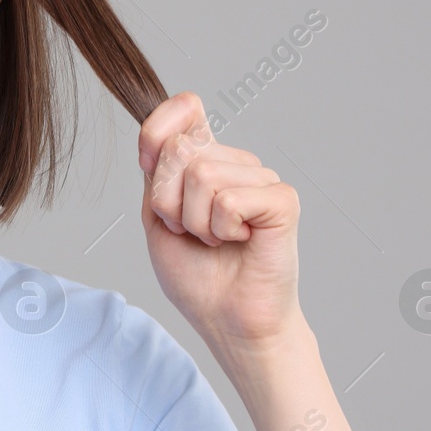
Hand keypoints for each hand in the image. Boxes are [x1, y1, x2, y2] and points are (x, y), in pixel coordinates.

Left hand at [138, 92, 302, 352]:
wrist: (226, 319)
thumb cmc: (196, 274)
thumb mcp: (157, 215)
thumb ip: (157, 169)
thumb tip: (170, 126)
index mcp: (205, 160)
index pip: (182, 110)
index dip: (158, 126)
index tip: (148, 161)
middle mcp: (235, 162)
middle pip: (180, 149)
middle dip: (169, 202)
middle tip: (190, 232)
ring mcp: (261, 179)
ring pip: (202, 174)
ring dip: (195, 222)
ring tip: (215, 241)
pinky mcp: (282, 200)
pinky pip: (229, 198)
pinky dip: (221, 229)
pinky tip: (239, 242)